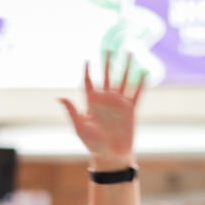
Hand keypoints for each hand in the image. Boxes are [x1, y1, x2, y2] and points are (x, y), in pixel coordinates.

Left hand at [58, 53, 143, 169]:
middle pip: (107, 76)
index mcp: (92, 102)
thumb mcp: (79, 127)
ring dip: (126, 67)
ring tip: (130, 53)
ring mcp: (119, 104)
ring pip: (123, 81)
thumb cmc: (92, 144)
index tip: (87, 60)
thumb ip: (72, 111)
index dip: (87, 71)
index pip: (88, 82)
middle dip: (108, 62)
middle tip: (109, 48)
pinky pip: (137, 94)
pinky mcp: (130, 111)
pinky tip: (145, 73)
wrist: (111, 156)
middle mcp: (106, 100)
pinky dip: (141, 84)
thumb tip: (59, 97)